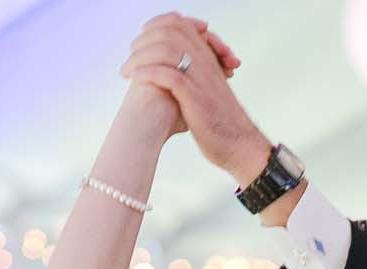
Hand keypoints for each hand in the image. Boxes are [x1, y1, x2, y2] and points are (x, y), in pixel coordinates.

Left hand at [119, 14, 268, 181]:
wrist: (239, 146)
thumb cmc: (222, 124)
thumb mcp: (209, 91)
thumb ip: (193, 77)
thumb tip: (171, 74)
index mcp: (207, 58)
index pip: (178, 24)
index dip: (155, 27)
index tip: (141, 42)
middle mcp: (204, 62)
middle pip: (168, 32)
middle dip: (143, 42)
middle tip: (130, 58)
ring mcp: (200, 78)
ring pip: (165, 49)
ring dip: (140, 57)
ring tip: (127, 70)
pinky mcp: (195, 97)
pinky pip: (168, 76)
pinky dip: (147, 74)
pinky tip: (136, 79)